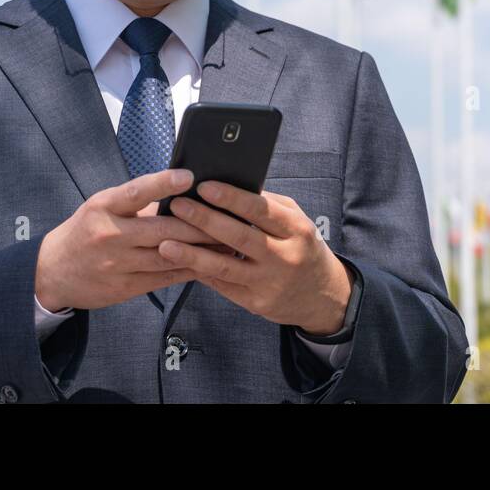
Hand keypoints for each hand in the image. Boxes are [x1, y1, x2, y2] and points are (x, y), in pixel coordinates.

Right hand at [34, 168, 225, 311]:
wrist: (52, 271)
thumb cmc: (86, 230)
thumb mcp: (102, 206)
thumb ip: (137, 202)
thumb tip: (182, 192)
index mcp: (103, 207)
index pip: (136, 192)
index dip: (163, 183)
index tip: (190, 176)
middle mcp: (110, 235)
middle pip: (162, 230)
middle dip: (199, 225)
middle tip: (228, 217)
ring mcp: (117, 264)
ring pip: (168, 256)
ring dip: (201, 250)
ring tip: (229, 241)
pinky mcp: (125, 287)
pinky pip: (164, 278)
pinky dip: (188, 269)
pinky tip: (208, 263)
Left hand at [160, 182, 353, 335]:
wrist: (323, 296)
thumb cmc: (303, 247)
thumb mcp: (296, 222)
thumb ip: (267, 206)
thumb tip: (230, 185)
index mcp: (296, 229)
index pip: (260, 210)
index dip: (231, 198)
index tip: (204, 186)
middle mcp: (284, 256)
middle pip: (239, 237)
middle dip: (205, 220)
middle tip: (178, 206)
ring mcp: (269, 283)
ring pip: (225, 267)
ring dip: (193, 255)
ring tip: (166, 243)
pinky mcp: (257, 303)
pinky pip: (223, 286)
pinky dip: (201, 273)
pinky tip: (180, 263)